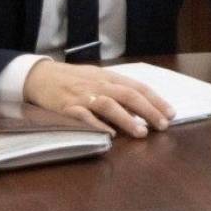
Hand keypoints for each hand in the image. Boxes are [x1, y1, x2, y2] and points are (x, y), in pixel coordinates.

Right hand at [24, 60, 174, 137]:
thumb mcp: (97, 80)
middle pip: (128, 95)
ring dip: (127, 119)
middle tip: (164, 125)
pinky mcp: (67, 108)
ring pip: (109, 105)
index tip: (171, 113)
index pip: (137, 87)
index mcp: (108, 77)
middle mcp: (99, 85)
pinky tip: (109, 134)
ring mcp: (83, 96)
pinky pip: (84, 116)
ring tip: (142, 133)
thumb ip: (116, 92)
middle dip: (148, 110)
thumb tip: (139, 108)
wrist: (39, 76)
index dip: (156, 100)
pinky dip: (97, 125)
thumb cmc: (72, 79)